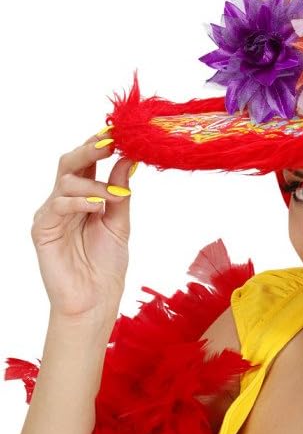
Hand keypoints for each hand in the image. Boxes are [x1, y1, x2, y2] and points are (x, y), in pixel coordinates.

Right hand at [31, 130, 135, 321]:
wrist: (94, 301)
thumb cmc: (106, 266)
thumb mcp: (119, 224)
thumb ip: (120, 193)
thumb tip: (130, 160)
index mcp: (84, 197)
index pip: (88, 164)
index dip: (100, 146)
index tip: (119, 132)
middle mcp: (65, 201)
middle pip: (70, 163)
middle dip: (90, 149)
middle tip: (111, 141)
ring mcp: (52, 214)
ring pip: (65, 181)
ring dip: (93, 183)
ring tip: (113, 196)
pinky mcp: (42, 229)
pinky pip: (57, 205)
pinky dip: (79, 202)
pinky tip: (97, 206)